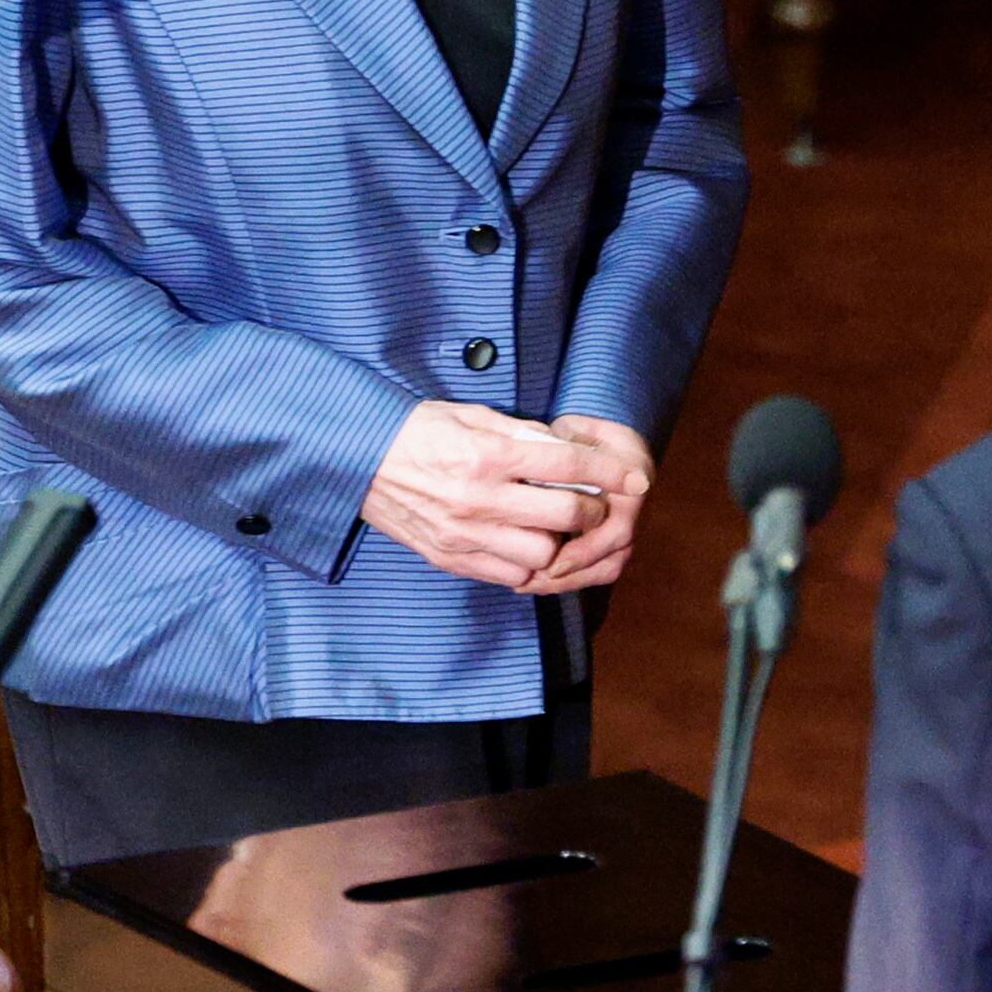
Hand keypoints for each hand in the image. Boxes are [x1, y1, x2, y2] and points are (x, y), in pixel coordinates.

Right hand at [362, 402, 639, 589]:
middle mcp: (478, 498)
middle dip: (591, 510)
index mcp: (486, 455)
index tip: (635, 476)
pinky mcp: (451, 558)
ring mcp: (464, 534)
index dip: (609, 471)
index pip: (566, 464)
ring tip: (558, 527)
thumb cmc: (416, 431)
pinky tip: (527, 543)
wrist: (357, 460)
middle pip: (564, 516)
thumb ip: (521, 434)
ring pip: (542, 555)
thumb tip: (567, 448)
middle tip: (593, 503)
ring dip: (560, 542)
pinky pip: (509, 575)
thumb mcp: (471, 416)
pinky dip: (528, 563)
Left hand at [526, 416, 653, 594]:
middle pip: (612, 561)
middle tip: (529, 581)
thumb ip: (562, 442)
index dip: (586, 551)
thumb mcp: (576, 428)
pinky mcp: (613, 541)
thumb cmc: (588, 435)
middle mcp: (637, 512)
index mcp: (633, 484)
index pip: (618, 530)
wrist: (611, 445)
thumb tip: (540, 458)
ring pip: (605, 570)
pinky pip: (596, 569)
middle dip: (571, 577)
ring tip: (526, 585)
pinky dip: (567, 578)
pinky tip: (534, 579)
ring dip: (567, 583)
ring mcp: (627, 529)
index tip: (553, 563)